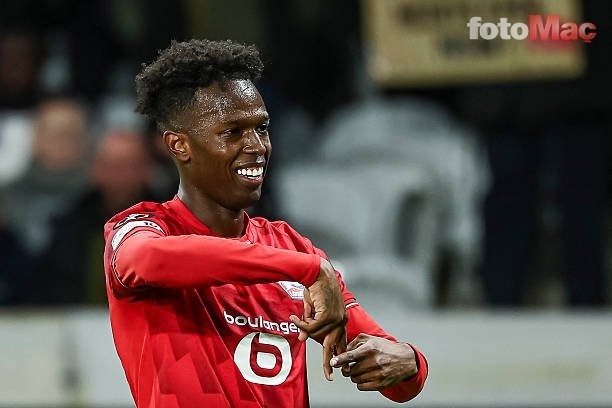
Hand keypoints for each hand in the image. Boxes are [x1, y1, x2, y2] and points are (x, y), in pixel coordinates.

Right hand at [290, 258, 346, 379]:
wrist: (316, 273)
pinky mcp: (327, 315)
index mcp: (341, 320)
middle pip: (334, 347)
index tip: (338, 367)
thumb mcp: (312, 310)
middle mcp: (341, 321)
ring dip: (304, 328)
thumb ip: (310, 325)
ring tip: (294, 319)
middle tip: (330, 377)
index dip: (338, 354)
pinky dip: (301, 324)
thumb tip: (303, 340)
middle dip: (330, 363)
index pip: (341, 341)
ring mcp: (336, 318)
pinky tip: (295, 317)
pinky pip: (311, 328)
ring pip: (317, 336)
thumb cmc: (315, 288)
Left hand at [330, 333, 417, 390]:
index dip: (340, 359)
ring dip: (354, 375)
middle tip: (352, 365)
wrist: (404, 360)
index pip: (351, 355)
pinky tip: (366, 376)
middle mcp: (374, 361)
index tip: (332, 362)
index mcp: (370, 349)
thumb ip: (354, 343)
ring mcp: (378, 374)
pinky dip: (360, 382)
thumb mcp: (370, 339)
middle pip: (350, 370)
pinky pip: (361, 387)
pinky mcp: (380, 384)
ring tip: (362, 369)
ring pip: (354, 379)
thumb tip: (341, 352)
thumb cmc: (384, 348)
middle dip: (347, 368)